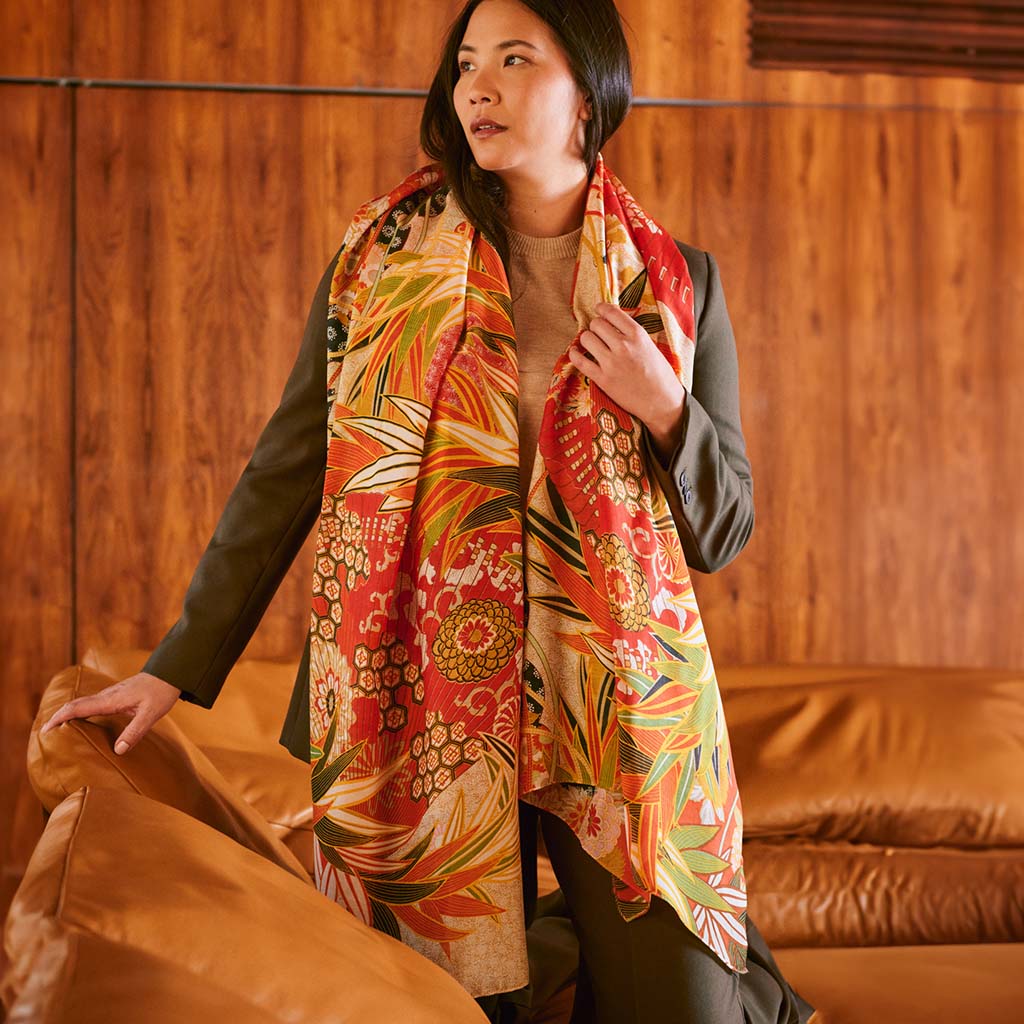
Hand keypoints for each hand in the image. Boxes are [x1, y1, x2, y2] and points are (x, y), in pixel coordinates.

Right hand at [39, 672, 182, 754]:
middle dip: (57, 717)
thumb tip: (118, 750)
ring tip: (55, 730)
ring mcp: (110, 694)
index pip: (78, 708)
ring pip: (82, 703)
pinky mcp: (115, 696)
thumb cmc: (161, 693)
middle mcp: (106, 695)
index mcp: (111, 700)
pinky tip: (79, 721)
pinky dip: (78, 711)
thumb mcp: (151, 714)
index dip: (60, 718)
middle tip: (43, 734)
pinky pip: (90, 703)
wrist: (169, 674)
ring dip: (67, 714)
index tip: (45, 730)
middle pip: (75, 705)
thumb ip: (135, 731)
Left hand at [568, 301, 686, 460]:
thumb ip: (633, 335)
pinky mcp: (602, 379)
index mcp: (637, 335)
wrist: (662, 402)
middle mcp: (623, 345)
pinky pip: (579, 361)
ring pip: (586, 338)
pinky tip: (575, 353)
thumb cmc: (660, 375)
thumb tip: (614, 323)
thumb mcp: (651, 347)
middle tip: (598, 333)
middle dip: (595, 327)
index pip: (611, 312)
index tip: (598, 310)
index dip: (601, 309)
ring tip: (591, 344)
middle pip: (596, 324)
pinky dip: (574, 354)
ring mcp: (611, 362)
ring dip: (586, 339)